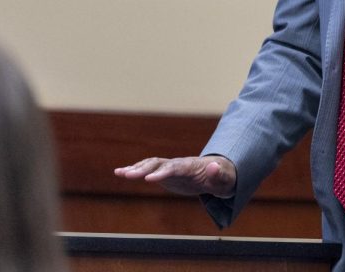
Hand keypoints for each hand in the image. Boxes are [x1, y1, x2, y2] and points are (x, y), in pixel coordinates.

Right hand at [113, 155, 236, 197]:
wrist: (218, 174)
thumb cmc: (223, 177)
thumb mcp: (225, 179)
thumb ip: (219, 174)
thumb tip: (215, 165)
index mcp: (191, 166)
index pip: (175, 168)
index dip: (163, 173)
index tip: (149, 180)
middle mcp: (178, 164)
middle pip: (159, 164)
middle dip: (144, 169)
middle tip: (128, 176)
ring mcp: (170, 167)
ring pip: (151, 165)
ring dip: (136, 168)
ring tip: (119, 173)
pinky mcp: (165, 173)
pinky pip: (147, 170)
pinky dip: (134, 170)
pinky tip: (119, 172)